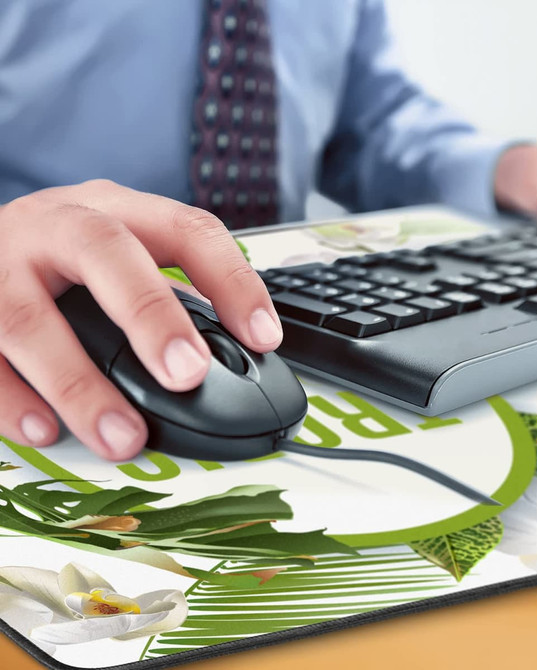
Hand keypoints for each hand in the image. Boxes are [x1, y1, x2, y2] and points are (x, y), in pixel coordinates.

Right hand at [0, 180, 281, 459]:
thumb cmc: (63, 255)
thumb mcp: (123, 255)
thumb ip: (170, 295)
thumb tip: (231, 352)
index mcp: (117, 211)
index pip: (188, 230)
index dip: (232, 281)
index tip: (264, 336)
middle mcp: (58, 224)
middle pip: (106, 251)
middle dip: (151, 314)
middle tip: (187, 375)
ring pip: (29, 316)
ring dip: (80, 383)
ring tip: (123, 436)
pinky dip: (10, 398)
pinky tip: (45, 430)